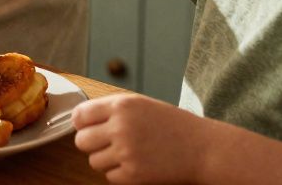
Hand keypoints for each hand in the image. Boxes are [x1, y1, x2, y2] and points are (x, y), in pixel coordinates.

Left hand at [72, 94, 205, 183]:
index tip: (89, 127)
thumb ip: (110, 109)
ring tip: (127, 153)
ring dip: (106, 160)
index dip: (82, 123)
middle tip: (109, 143)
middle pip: (82, 141)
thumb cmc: (172, 125)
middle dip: (92, 144)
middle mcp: (121, 127)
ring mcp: (127, 152)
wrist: (203, 149)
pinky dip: (120, 173)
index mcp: (122, 106)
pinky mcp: (134, 174)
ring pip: (94, 161)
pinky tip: (137, 164)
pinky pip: (110, 176)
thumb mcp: (141, 105)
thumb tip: (77, 119)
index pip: (79, 116)